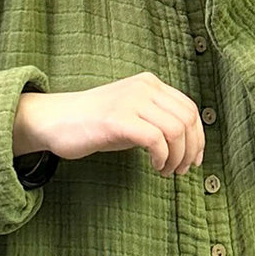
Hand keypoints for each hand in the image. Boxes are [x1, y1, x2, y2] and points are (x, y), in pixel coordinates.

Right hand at [17, 75, 204, 176]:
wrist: (56, 120)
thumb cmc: (95, 124)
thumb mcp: (133, 115)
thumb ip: (158, 120)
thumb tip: (188, 144)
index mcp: (150, 84)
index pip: (189, 109)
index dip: (198, 138)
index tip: (194, 160)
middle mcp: (144, 88)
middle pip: (187, 120)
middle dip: (190, 150)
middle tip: (181, 171)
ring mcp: (130, 102)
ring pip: (176, 130)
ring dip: (177, 157)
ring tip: (165, 171)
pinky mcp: (118, 120)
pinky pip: (156, 140)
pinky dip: (162, 158)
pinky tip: (154, 167)